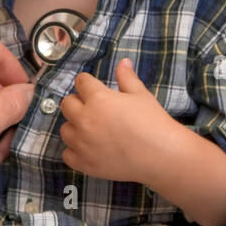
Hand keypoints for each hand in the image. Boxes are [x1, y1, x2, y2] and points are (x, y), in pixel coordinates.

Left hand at [59, 58, 177, 182]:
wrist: (160, 155)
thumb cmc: (152, 122)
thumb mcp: (140, 95)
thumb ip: (127, 78)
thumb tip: (123, 62)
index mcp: (98, 98)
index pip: (81, 82)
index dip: (87, 82)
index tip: (91, 86)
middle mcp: (84, 119)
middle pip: (67, 104)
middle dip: (77, 102)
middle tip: (91, 108)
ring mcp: (82, 143)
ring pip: (64, 129)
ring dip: (74, 126)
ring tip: (89, 128)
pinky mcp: (84, 163)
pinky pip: (67, 154)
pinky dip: (74, 151)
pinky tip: (87, 148)